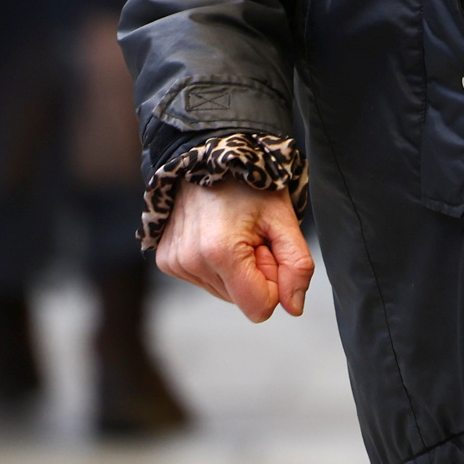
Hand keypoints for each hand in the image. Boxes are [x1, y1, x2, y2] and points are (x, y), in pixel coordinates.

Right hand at [158, 181, 312, 322]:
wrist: (209, 155)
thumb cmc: (250, 184)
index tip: (268, 248)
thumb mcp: (284, 219)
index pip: (260, 308)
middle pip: (241, 300)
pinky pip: (204, 281)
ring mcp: (175, 263)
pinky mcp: (166, 261)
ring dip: (236, 269)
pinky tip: (216, 235)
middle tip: (252, 235)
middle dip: (255, 273)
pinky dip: (216, 265)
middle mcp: (192, 262)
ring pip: (224, 293)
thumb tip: (294, 307)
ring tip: (234, 232)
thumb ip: (297, 265)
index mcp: (221, 253)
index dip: (274, 282)